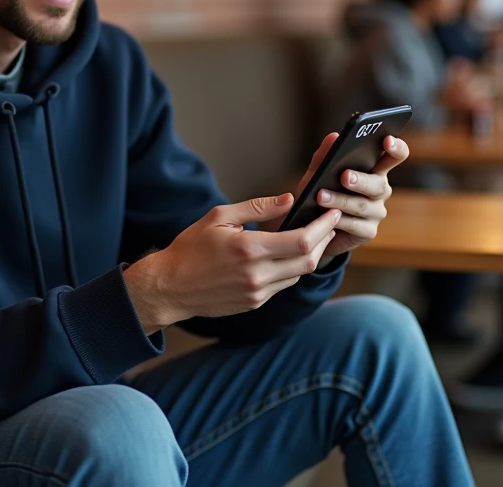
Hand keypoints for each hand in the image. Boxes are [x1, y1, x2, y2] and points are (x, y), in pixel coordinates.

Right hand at [122, 194, 340, 334]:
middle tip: (330, 223)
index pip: (302, 240)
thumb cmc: (190, 248)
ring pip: (298, 275)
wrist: (169, 287)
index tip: (332, 214)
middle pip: (308, 260)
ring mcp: (257, 293)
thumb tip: (288, 199)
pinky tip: (290, 255)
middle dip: (325, 241)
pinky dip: (292, 268)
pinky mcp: (254, 303)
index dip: (323, 227)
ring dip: (310, 256)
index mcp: (249, 249)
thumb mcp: (219, 217)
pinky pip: (283, 285)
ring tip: (314, 237)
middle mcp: (257, 275)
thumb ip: (257, 208)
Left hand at [304, 132, 408, 258]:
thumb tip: (334, 136)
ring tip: (321, 196)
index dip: (396, 148)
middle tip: (344, 176)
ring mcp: (376, 212)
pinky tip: (328, 217)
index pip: (395, 156)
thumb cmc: (320, 194)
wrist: (314, 227)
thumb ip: (324, 156)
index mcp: (375, 170)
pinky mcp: (368, 232)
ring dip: (341, 200)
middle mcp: (380, 190)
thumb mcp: (317, 174)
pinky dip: (340, 220)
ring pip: (363, 205)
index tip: (387, 140)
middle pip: (378, 184)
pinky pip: (356, 225)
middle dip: (361, 180)